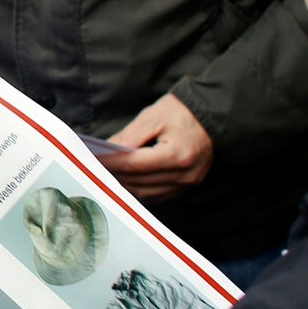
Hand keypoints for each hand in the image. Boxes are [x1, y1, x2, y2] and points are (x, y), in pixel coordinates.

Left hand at [99, 94, 214, 201]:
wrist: (213, 117)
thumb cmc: (184, 112)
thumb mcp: (154, 117)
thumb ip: (129, 136)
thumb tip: (107, 150)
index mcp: (178, 154)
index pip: (136, 164)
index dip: (112, 162)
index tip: (94, 159)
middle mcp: (185, 174)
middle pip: (140, 181)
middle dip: (115, 174)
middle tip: (96, 166)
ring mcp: (188, 184)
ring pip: (147, 194)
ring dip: (126, 185)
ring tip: (109, 173)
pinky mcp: (188, 187)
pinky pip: (158, 195)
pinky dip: (140, 189)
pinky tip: (128, 178)